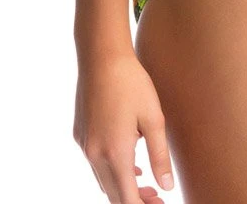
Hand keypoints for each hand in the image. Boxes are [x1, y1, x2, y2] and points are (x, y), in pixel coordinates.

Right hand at [74, 50, 174, 201]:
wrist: (101, 56)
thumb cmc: (131, 84)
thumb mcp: (154, 119)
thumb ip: (160, 156)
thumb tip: (166, 187)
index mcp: (115, 153)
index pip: (127, 200)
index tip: (159, 203)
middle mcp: (95, 155)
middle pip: (114, 195)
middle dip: (135, 200)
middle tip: (156, 197)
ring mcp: (84, 145)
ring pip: (103, 181)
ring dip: (122, 186)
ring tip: (144, 181)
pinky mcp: (80, 135)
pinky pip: (95, 164)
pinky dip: (110, 170)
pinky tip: (127, 160)